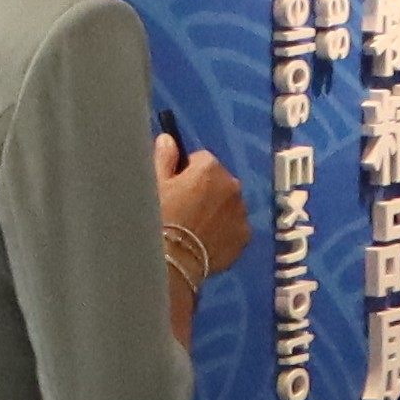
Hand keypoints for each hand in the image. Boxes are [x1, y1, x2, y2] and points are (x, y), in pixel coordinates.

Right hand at [153, 133, 249, 304]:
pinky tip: (204, 242)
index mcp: (210, 168)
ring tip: (193, 229)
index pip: (201, 160)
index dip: (186, 173)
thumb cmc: (157, 218)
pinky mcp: (244, 236)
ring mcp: (241, 212)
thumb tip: (168, 139)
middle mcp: (233, 186)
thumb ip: (164, 158)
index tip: (175, 188)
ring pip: (228, 205)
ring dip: (217, 210)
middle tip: (183, 210)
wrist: (170, 261)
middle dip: (205, 191)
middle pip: (218, 182)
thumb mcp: (154, 185)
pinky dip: (224, 232)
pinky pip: (234, 228)